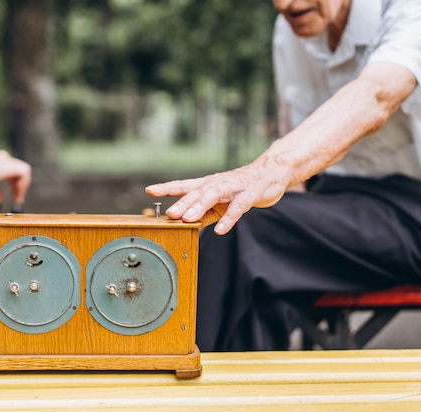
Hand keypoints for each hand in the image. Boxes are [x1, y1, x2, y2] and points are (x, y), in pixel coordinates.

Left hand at [145, 158, 289, 234]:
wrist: (271, 173)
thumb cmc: (242, 188)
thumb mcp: (220, 202)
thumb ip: (204, 213)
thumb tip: (187, 225)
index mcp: (208, 185)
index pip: (184, 185)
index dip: (167, 188)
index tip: (150, 190)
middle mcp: (217, 184)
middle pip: (196, 193)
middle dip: (182, 203)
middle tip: (168, 214)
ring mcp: (233, 188)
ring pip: (213, 196)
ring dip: (200, 207)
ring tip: (188, 219)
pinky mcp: (249, 195)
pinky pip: (237, 207)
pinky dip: (228, 219)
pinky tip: (220, 230)